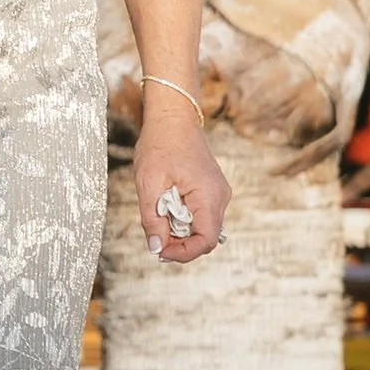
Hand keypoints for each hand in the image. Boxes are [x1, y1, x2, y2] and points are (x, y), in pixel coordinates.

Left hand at [137, 96, 229, 263]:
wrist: (173, 117)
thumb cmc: (160, 144)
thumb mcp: (149, 182)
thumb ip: (153, 218)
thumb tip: (156, 248)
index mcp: (209, 196)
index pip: (205, 241)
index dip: (183, 253)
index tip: (160, 251)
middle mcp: (220, 197)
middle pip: (204, 237)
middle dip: (179, 242)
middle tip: (154, 233)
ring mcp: (218, 193)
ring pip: (202, 226)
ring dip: (180, 228)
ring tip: (158, 213)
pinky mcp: (212, 189)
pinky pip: (200, 213)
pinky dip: (183, 217)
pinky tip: (166, 204)